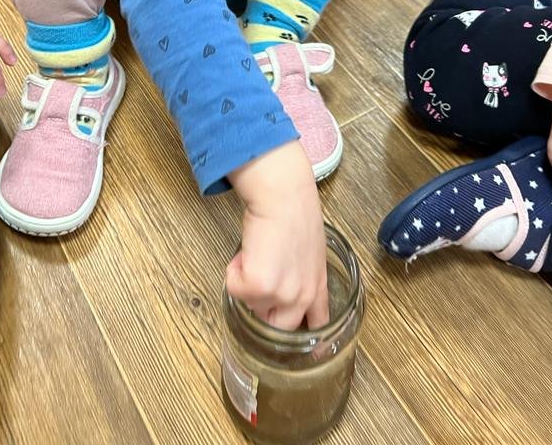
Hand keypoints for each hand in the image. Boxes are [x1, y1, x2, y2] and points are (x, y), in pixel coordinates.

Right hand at [227, 141, 328, 330]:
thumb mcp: (311, 248)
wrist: (284, 196)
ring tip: (258, 250)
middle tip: (259, 276)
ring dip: (247, 280)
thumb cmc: (295, 210)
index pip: (317, 324)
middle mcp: (303, 297)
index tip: (313, 355)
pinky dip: (234, 270)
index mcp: (318, 286)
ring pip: (250, 304)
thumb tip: (284, 279)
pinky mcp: (259, 287)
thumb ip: (302, 272)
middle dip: (262, 306)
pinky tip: (249, 250)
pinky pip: (235, 289)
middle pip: (277, 328)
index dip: (312, 344)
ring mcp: (282, 295)